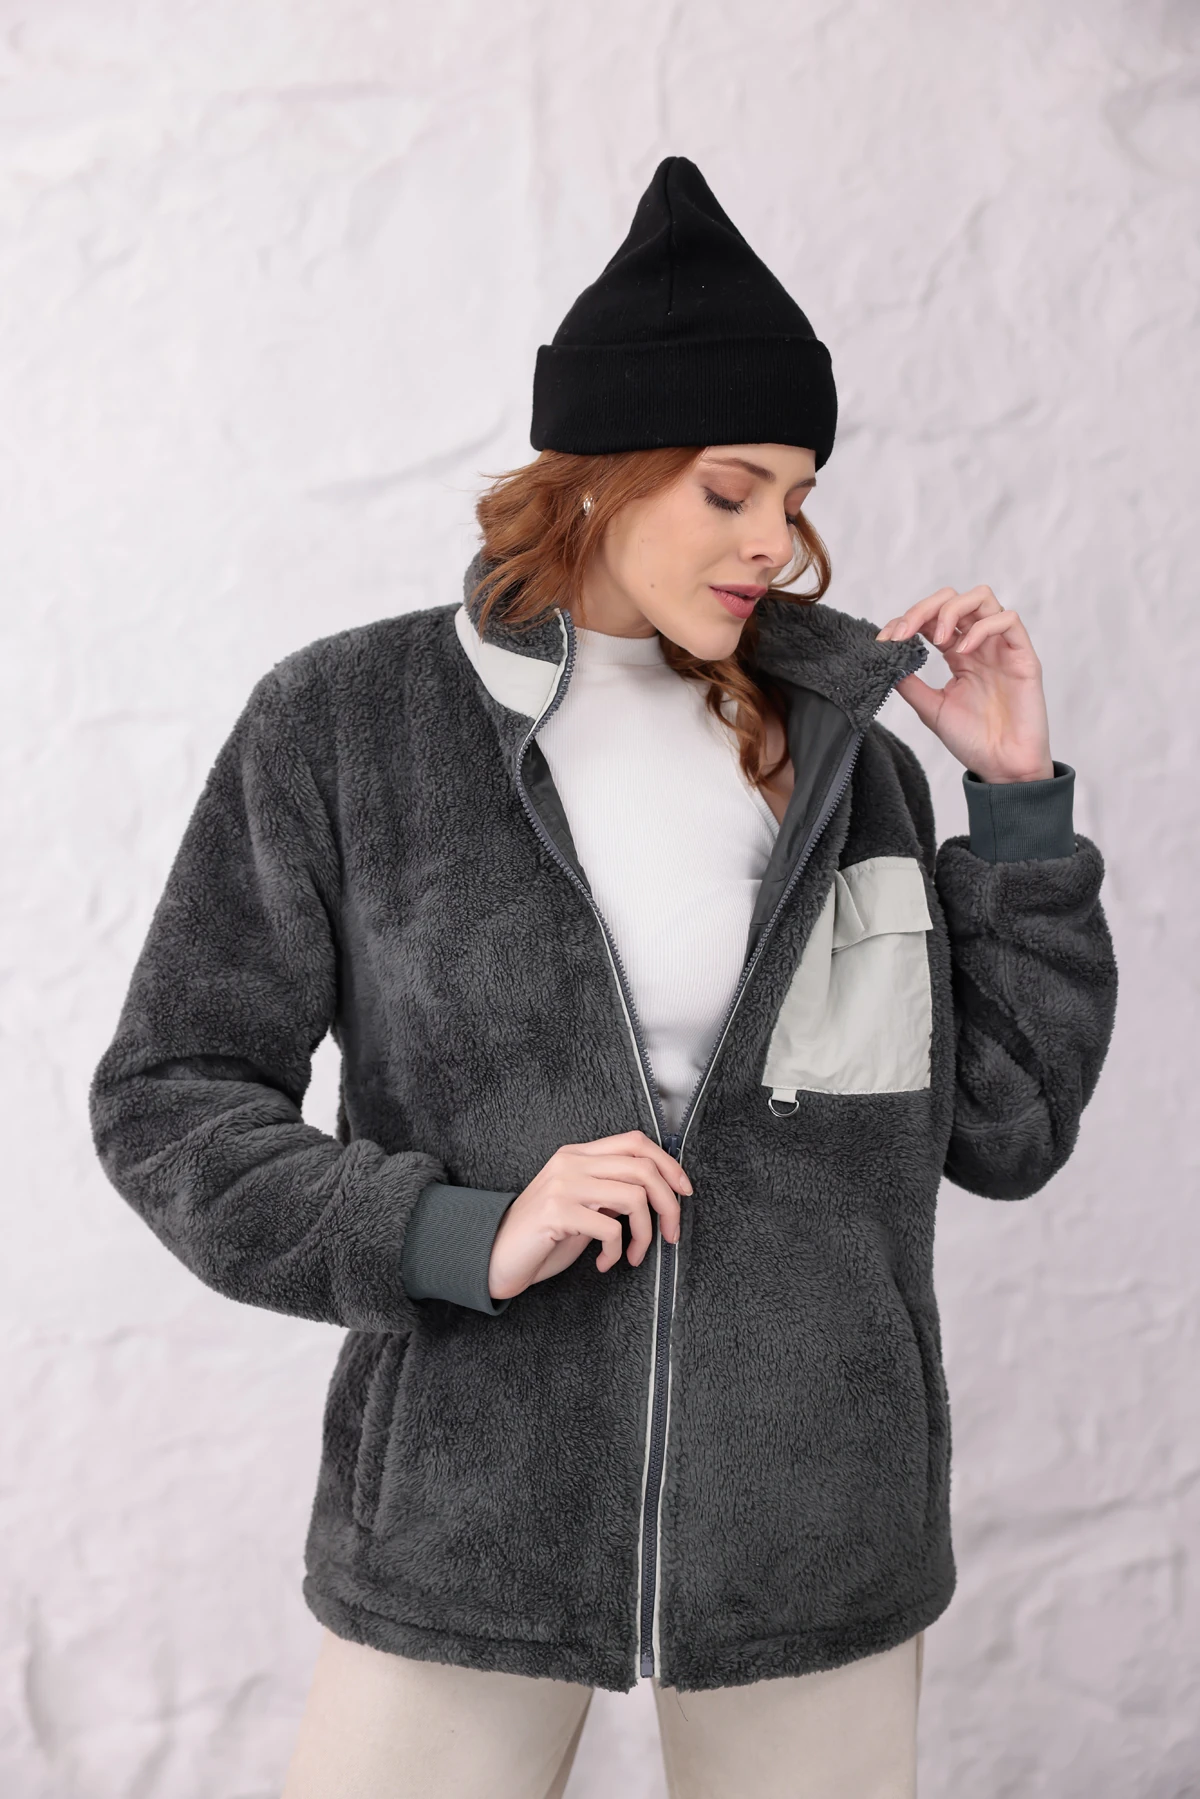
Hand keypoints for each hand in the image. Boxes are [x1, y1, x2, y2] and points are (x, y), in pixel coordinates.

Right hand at [487, 1129, 690, 1301]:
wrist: (493, 1256)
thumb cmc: (542, 1237)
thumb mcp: (582, 1206)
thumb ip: (610, 1192)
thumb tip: (655, 1193)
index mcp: (578, 1155)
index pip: (636, 1142)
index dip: (668, 1164)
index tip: (684, 1192)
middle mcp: (571, 1162)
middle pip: (642, 1167)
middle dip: (668, 1205)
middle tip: (670, 1235)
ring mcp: (562, 1185)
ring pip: (633, 1197)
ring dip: (645, 1235)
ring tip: (634, 1255)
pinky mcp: (556, 1212)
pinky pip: (611, 1228)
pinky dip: (618, 1251)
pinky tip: (604, 1263)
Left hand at [875, 585, 1053, 782]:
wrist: (1002, 768)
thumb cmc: (973, 741)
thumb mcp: (930, 709)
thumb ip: (909, 683)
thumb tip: (884, 658)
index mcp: (958, 654)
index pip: (932, 618)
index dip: (906, 620)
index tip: (884, 639)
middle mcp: (979, 645)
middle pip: (953, 599)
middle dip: (924, 608)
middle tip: (904, 632)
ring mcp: (1002, 648)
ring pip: (982, 597)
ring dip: (952, 609)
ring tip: (938, 636)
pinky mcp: (1023, 656)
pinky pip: (1008, 620)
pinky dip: (981, 628)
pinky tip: (963, 652)